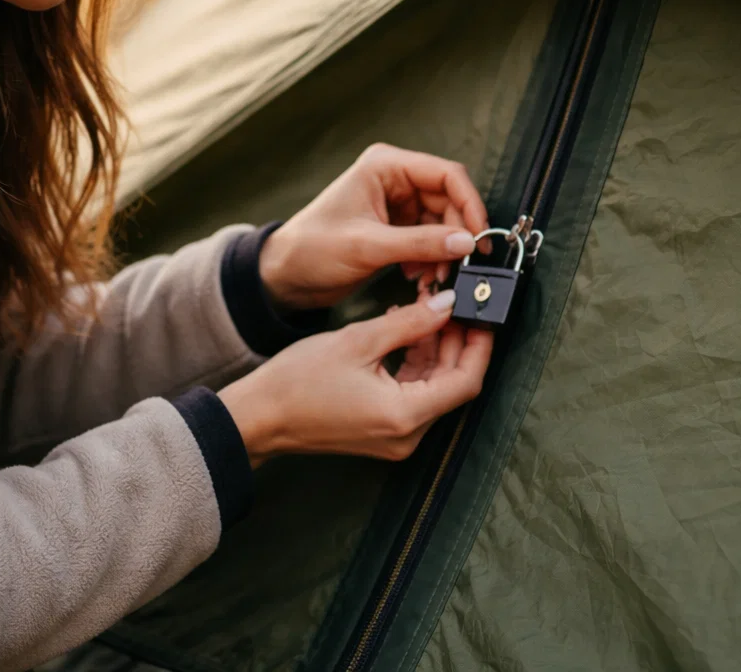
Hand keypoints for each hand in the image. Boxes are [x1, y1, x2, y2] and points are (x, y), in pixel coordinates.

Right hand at [217, 289, 492, 463]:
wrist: (259, 417)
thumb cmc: (298, 381)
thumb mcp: (357, 341)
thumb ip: (409, 323)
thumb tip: (446, 304)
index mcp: (404, 416)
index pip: (465, 381)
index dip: (479, 346)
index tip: (481, 315)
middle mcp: (407, 434)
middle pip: (452, 385)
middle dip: (456, 343)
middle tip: (456, 303)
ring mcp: (395, 436)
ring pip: (433, 388)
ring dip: (435, 350)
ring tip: (430, 310)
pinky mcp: (382, 430)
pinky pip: (412, 395)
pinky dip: (415, 363)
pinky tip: (406, 331)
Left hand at [260, 143, 488, 309]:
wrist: (284, 276)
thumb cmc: (312, 249)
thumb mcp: (368, 246)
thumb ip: (420, 243)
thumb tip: (466, 243)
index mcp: (384, 166)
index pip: (445, 174)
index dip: (468, 203)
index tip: (480, 235)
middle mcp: (393, 179)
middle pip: (448, 200)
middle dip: (456, 234)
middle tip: (460, 266)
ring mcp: (395, 204)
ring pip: (442, 223)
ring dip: (445, 251)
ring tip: (436, 278)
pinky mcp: (395, 227)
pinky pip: (429, 239)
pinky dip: (431, 259)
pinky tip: (420, 278)